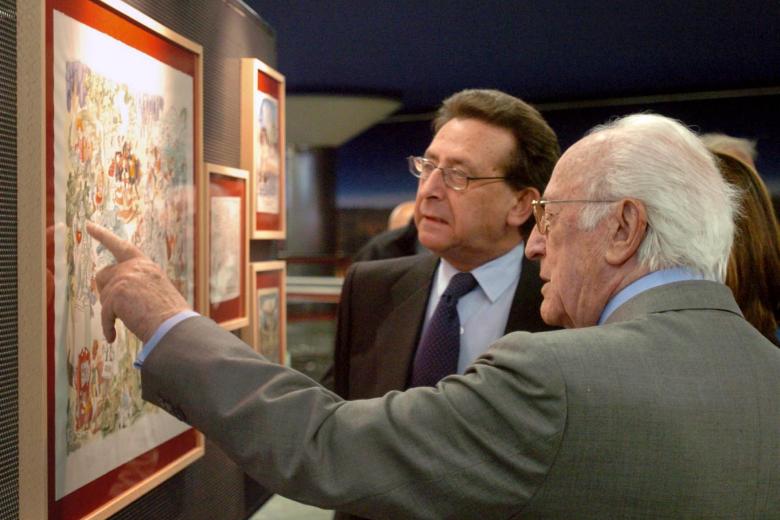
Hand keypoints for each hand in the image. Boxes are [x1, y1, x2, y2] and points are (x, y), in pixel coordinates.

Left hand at [87, 222, 190, 342]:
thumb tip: (115, 295)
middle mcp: (134, 267)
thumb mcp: (156, 291)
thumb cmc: (170, 316)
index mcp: (146, 265)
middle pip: (103, 275)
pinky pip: (104, 313)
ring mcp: (125, 278)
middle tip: (118, 309)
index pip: (122, 246)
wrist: (174, 326)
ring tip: (129, 320)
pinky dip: (108, 327)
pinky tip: (112, 337)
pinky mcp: (117, 293)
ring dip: (110, 310)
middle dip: (106, 292)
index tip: (89, 225)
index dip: (103, 235)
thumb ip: (137, 285)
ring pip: (102, 294)